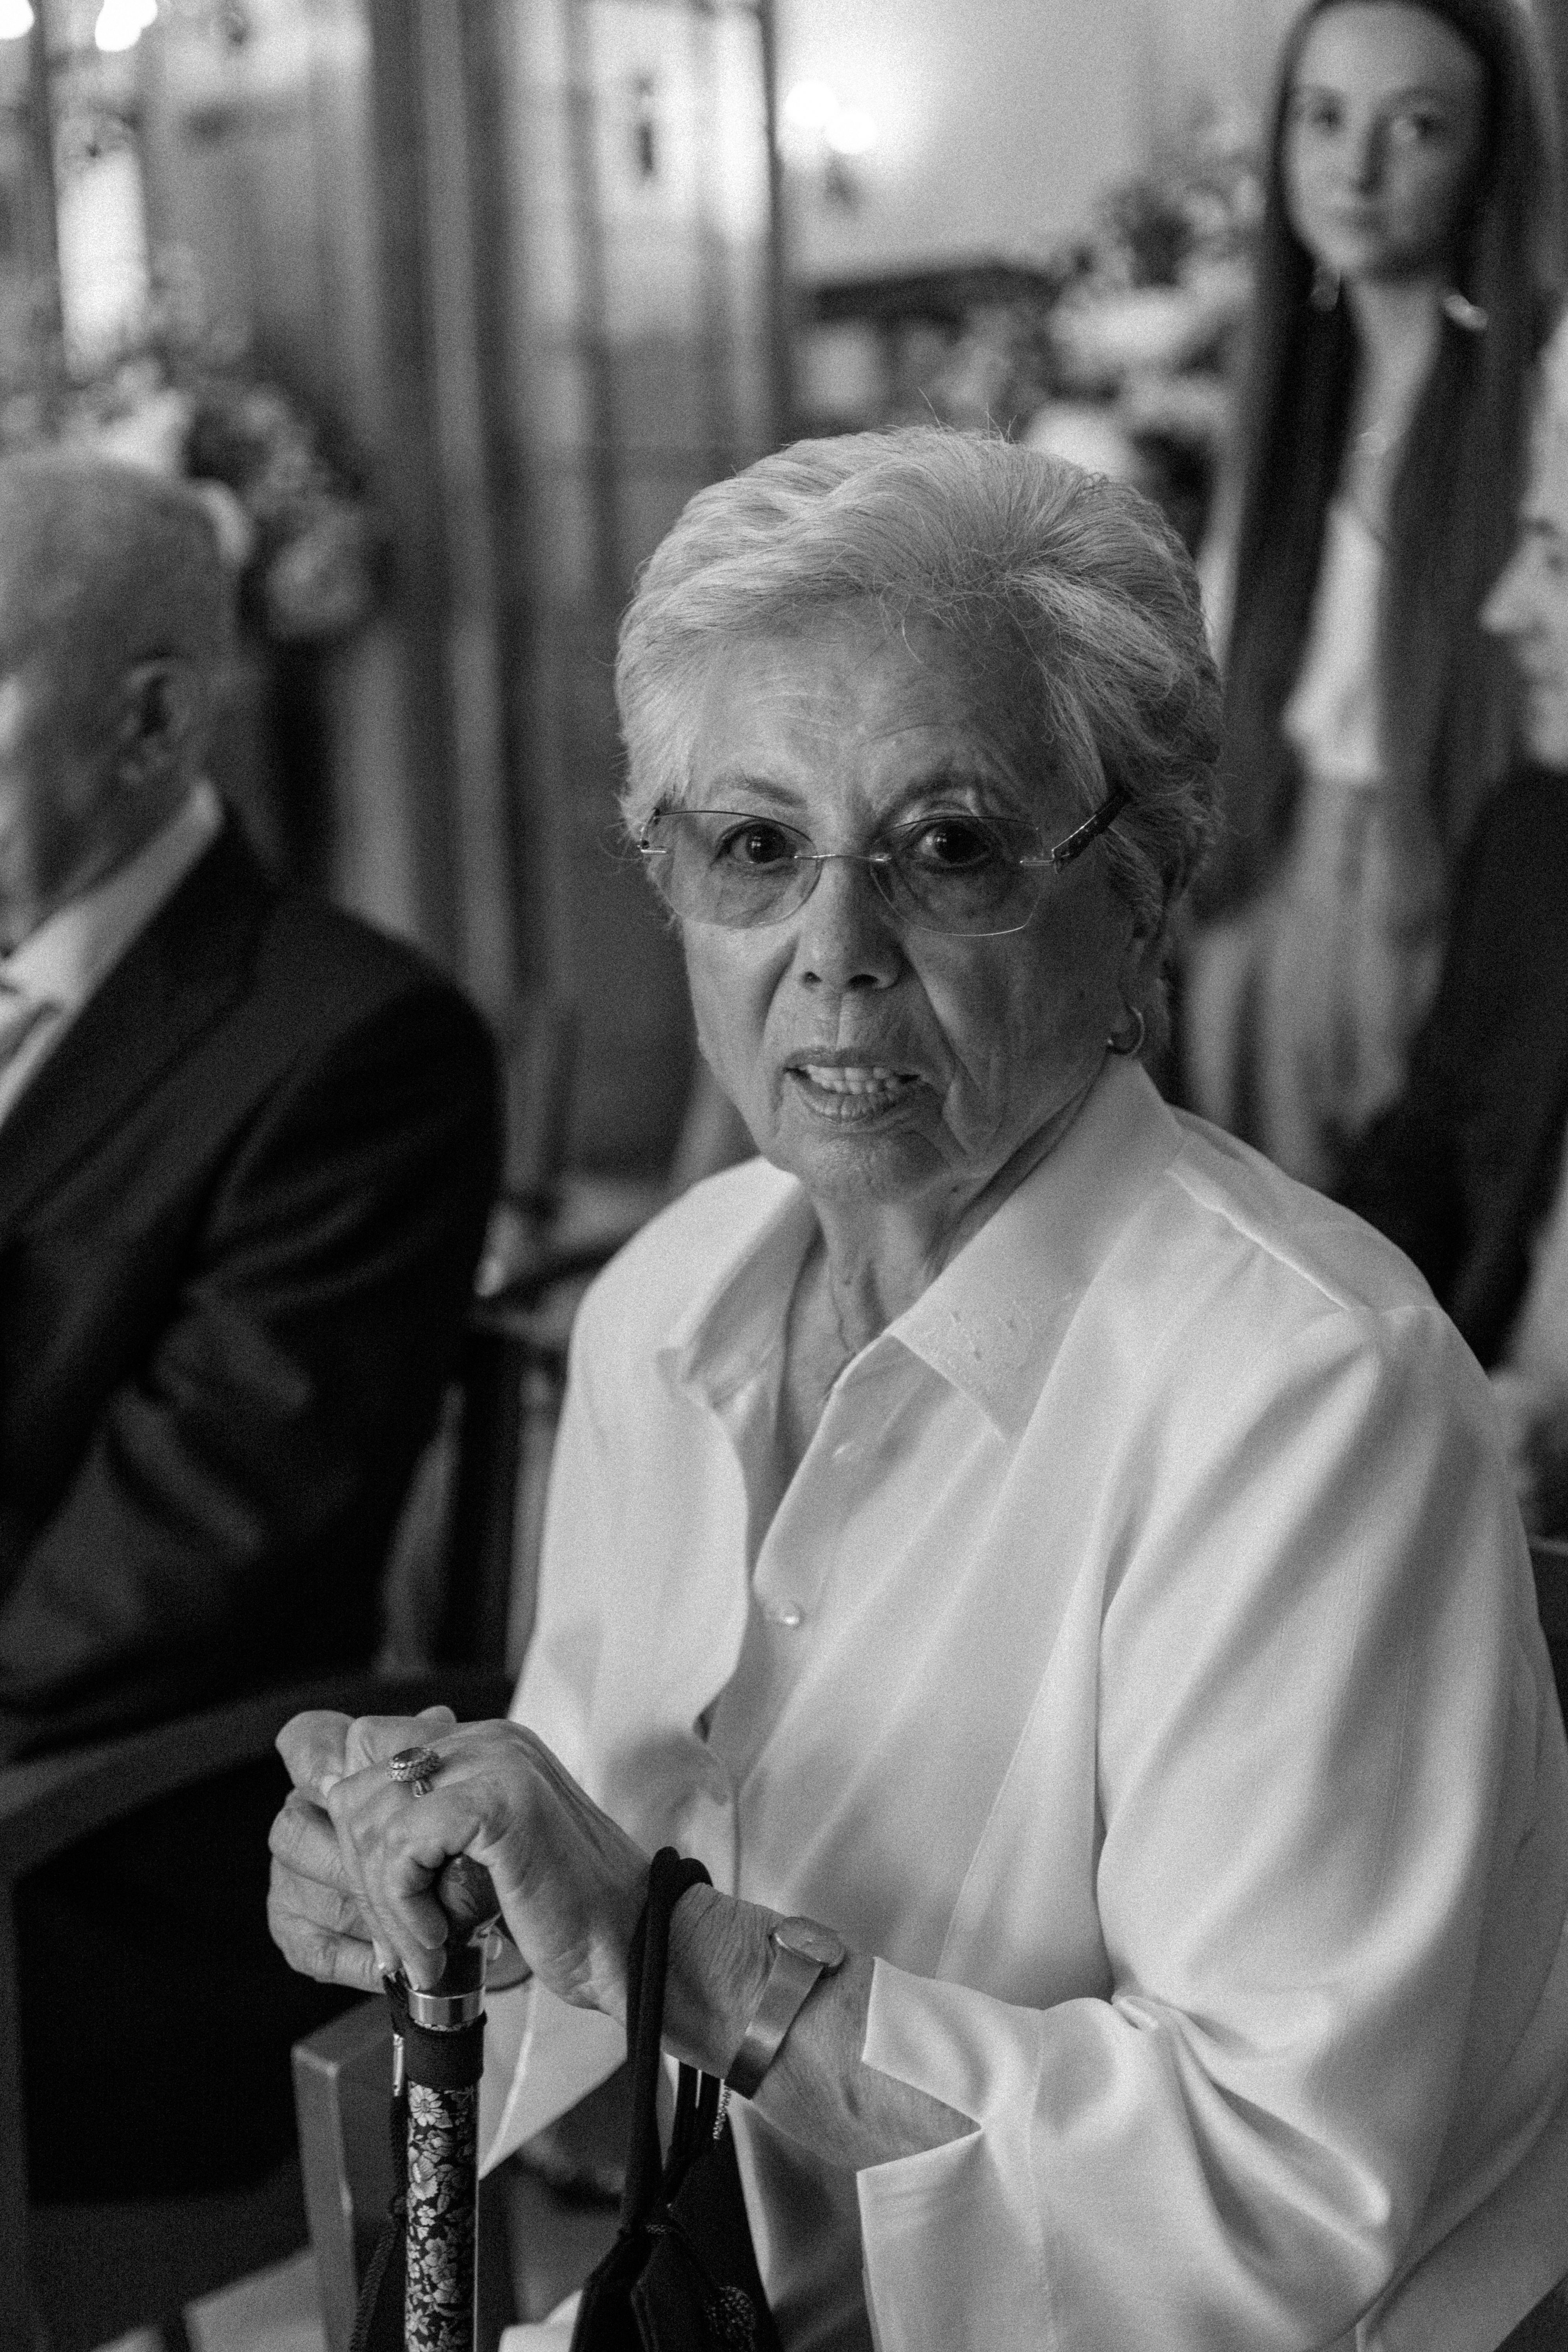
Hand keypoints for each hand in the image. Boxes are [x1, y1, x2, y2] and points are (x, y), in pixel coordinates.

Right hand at [267, 1705, 455, 1989]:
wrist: (452, 1907)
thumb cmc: (446, 1840)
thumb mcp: (448, 1794)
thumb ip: (433, 1756)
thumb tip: (437, 1716)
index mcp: (332, 1776)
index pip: (304, 1745)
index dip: (312, 1759)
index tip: (342, 1780)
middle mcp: (301, 1821)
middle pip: (295, 1829)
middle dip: (358, 1861)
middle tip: (417, 1880)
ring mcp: (290, 1878)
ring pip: (305, 1889)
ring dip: (368, 1915)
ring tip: (425, 1934)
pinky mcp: (294, 1930)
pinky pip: (314, 1946)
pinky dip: (358, 1959)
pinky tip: (394, 1964)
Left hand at [320, 1716, 649, 2014]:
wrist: (634, 1942)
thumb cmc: (564, 1914)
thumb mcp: (477, 1858)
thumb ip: (423, 1828)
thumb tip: (335, 1807)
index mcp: (484, 1744)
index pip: (364, 1748)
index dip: (355, 1831)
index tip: (383, 1902)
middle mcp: (486, 1738)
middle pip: (355, 1789)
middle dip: (362, 1877)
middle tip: (401, 1940)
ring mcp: (495, 1762)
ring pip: (370, 1820)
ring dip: (383, 1904)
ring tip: (422, 1950)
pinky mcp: (497, 1801)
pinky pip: (399, 1846)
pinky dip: (403, 1907)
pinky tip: (438, 1941)